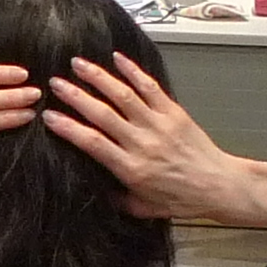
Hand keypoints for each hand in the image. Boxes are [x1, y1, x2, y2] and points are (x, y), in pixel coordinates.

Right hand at [43, 51, 245, 221]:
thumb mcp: (144, 208)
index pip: (93, 143)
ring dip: (98, 77)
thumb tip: (97, 191)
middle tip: (56, 82)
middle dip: (76, 96)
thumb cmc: (182, 198)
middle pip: (102, 114)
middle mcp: (142, 143)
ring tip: (78, 64)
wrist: (217, 185)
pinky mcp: (174, 112)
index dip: (68, 128)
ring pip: (123, 95)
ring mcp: (158, 125)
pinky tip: (117, 58)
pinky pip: (150, 87)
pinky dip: (133, 71)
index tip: (49, 116)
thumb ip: (118, 199)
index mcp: (131, 168)